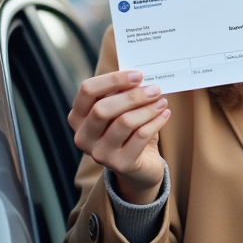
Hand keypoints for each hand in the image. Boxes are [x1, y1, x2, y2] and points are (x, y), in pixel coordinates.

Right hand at [69, 70, 170, 204]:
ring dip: (147, 109)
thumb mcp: (119, 109)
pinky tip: (165, 114)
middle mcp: (83, 136)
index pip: (87, 90)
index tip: (138, 75)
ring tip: (162, 101)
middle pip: (103, 109)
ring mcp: (99, 153)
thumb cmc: (127, 130)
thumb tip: (139, 75)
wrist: (138, 166)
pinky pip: (141, 136)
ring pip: (124, 123)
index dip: (113, 79)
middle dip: (133, 96)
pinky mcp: (120, 164)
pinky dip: (156, 122)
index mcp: (78, 117)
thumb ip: (122, 92)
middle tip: (155, 89)